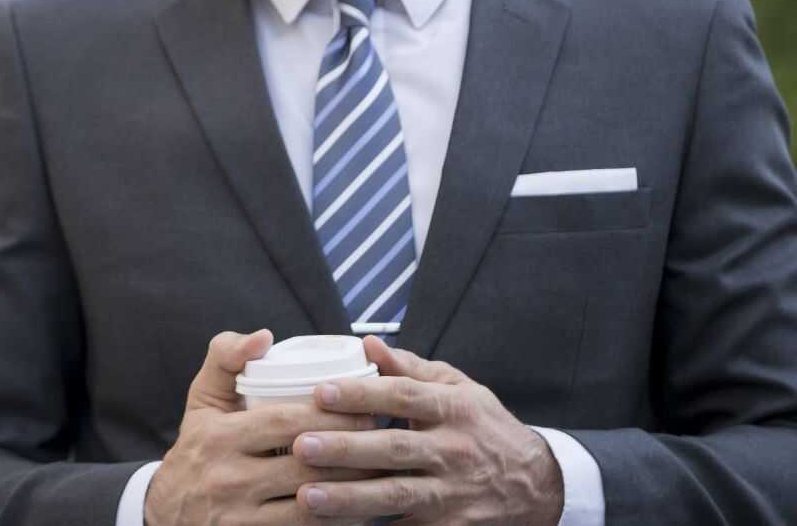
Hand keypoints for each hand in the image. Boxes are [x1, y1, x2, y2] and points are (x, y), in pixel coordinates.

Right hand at [144, 330, 376, 525]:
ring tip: (383, 474)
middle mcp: (227, 478)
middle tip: (386, 440)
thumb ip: (226, 356)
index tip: (366, 408)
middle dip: (353, 452)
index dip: (331, 416)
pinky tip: (361, 509)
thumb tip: (265, 336)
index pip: (285, 422)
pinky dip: (339, 522)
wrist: (169, 511)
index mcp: (218, 436)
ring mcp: (240, 516)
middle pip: (306, 464)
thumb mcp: (202, 399)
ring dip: (354, 491)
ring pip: (313, 505)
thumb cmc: (197, 446)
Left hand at [291, 335, 565, 522]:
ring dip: (351, 498)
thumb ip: (411, 369)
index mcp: (453, 409)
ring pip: (398, 495)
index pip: (402, 397)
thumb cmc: (484, 427)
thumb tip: (367, 344)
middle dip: (346, 450)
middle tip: (301, 446)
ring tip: (308, 497)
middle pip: (395, 449)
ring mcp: (454, 492)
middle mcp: (454, 450)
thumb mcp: (459, 389)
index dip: (361, 394)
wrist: (540, 484)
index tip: (320, 392)